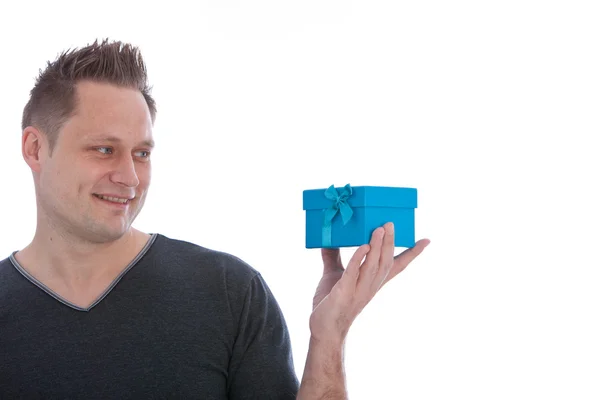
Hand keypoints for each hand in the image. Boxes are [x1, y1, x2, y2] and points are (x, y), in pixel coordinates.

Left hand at [309, 222, 429, 343]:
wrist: (323, 329)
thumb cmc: (331, 303)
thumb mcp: (334, 275)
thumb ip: (333, 257)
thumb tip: (328, 238)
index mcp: (372, 282)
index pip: (397, 266)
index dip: (412, 254)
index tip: (426, 240)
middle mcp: (370, 286)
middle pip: (386, 262)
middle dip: (390, 242)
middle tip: (391, 223)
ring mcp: (358, 290)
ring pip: (373, 266)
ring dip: (377, 247)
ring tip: (380, 229)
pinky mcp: (344, 293)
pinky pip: (353, 274)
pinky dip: (358, 260)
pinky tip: (363, 247)